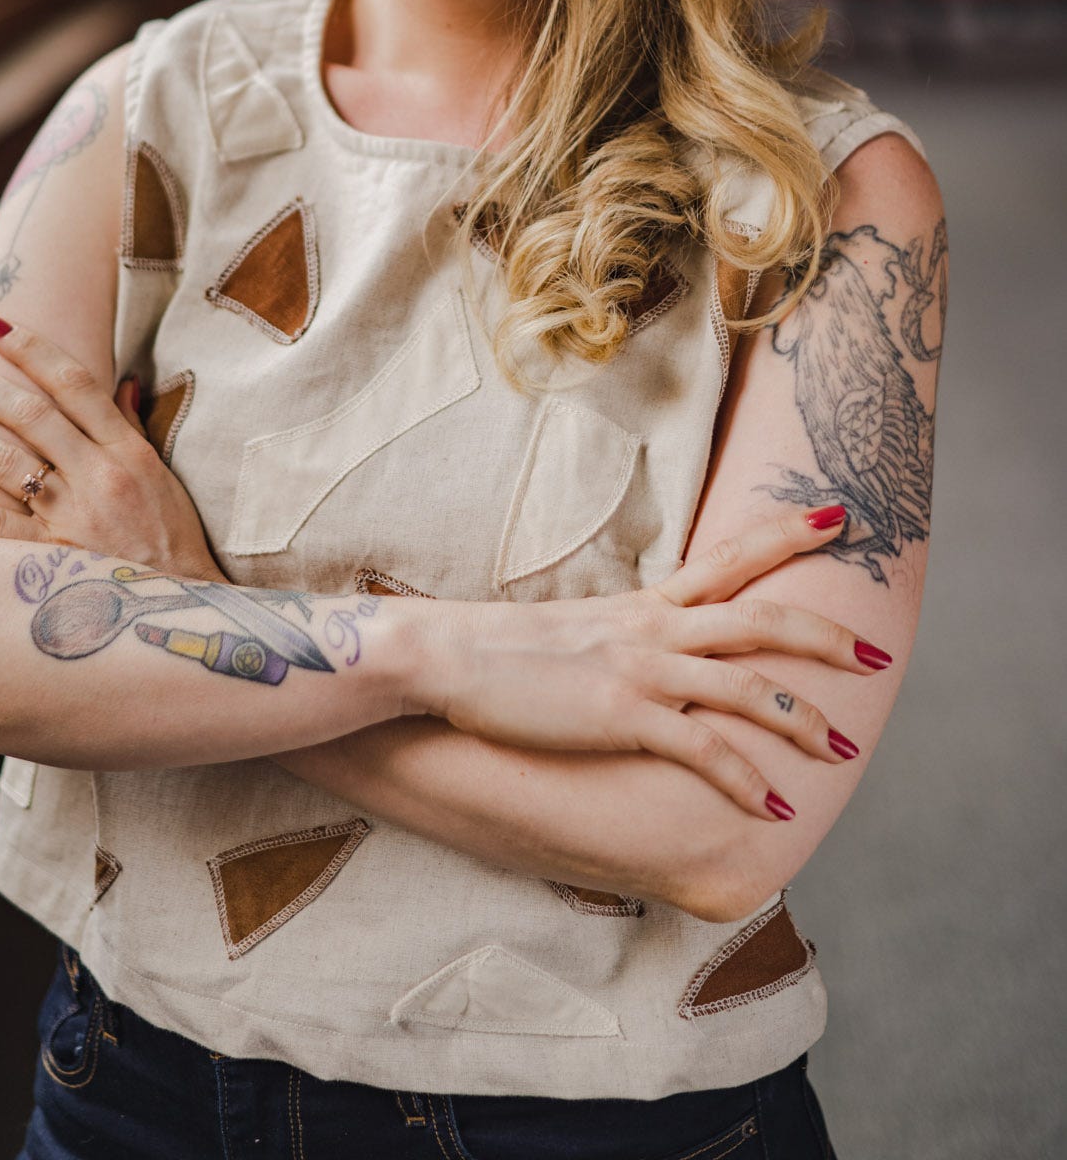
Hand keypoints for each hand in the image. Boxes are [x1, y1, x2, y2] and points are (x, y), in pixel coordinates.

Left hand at [0, 316, 226, 580]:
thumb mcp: (166, 479)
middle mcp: (98, 476)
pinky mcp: (50, 559)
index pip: (74, 383)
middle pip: (30, 414)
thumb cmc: (178, 546)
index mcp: (129, 451)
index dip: (31, 349)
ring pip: (3, 461)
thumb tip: (123, 384)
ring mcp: (72, 517)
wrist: (189, 612)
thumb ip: (135, 430)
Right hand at [407, 508, 890, 820]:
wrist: (442, 656)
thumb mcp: (574, 632)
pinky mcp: (622, 717)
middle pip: (761, 617)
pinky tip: (774, 808)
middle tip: (881, 651)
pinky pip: (702, 751)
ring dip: (805, 718)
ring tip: (845, 748)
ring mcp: (641, 670)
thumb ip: (620, 637)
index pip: (729, 558)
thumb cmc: (499, 651)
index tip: (838, 516)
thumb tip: (645, 651)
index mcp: (645, 604)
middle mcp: (653, 628)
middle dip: (826, 634)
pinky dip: (744, 779)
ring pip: (747, 684)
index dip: (787, 535)